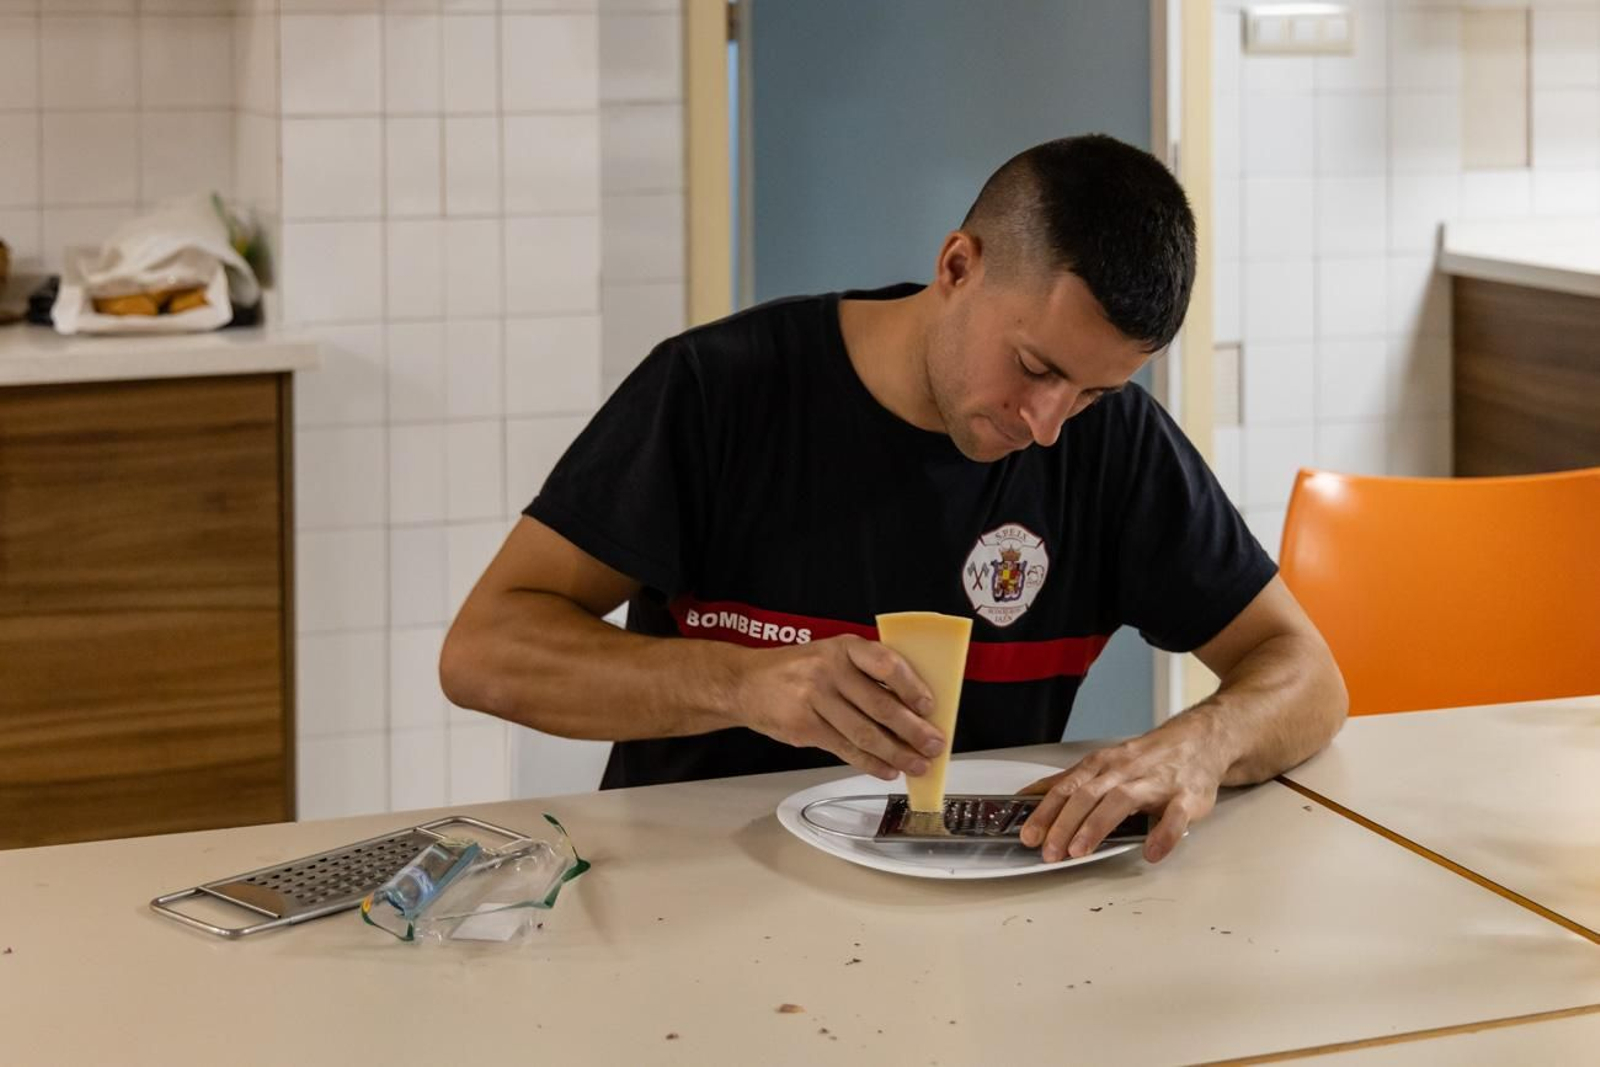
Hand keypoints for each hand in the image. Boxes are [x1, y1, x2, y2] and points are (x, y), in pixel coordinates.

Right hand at [730, 635, 946, 779]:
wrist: (745, 683)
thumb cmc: (798, 670)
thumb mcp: (831, 655)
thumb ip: (866, 674)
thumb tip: (911, 708)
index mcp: (844, 647)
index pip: (886, 664)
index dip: (912, 687)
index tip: (930, 707)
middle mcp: (829, 670)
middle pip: (880, 705)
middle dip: (913, 730)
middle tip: (934, 745)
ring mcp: (814, 699)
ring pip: (865, 733)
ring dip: (896, 753)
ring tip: (916, 764)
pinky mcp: (805, 727)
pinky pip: (845, 749)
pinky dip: (870, 763)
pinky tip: (887, 769)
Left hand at [1016, 718, 1229, 862]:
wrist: (1199, 740)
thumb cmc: (1147, 758)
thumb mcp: (1105, 763)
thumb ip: (1071, 781)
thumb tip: (1030, 797)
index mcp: (1102, 765)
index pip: (1066, 787)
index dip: (1045, 812)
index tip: (1028, 835)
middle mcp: (1124, 771)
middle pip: (1087, 795)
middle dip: (1064, 824)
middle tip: (1049, 851)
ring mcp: (1155, 782)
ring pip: (1121, 801)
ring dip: (1096, 826)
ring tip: (1079, 851)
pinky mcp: (1186, 797)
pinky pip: (1174, 816)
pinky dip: (1162, 835)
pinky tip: (1150, 852)